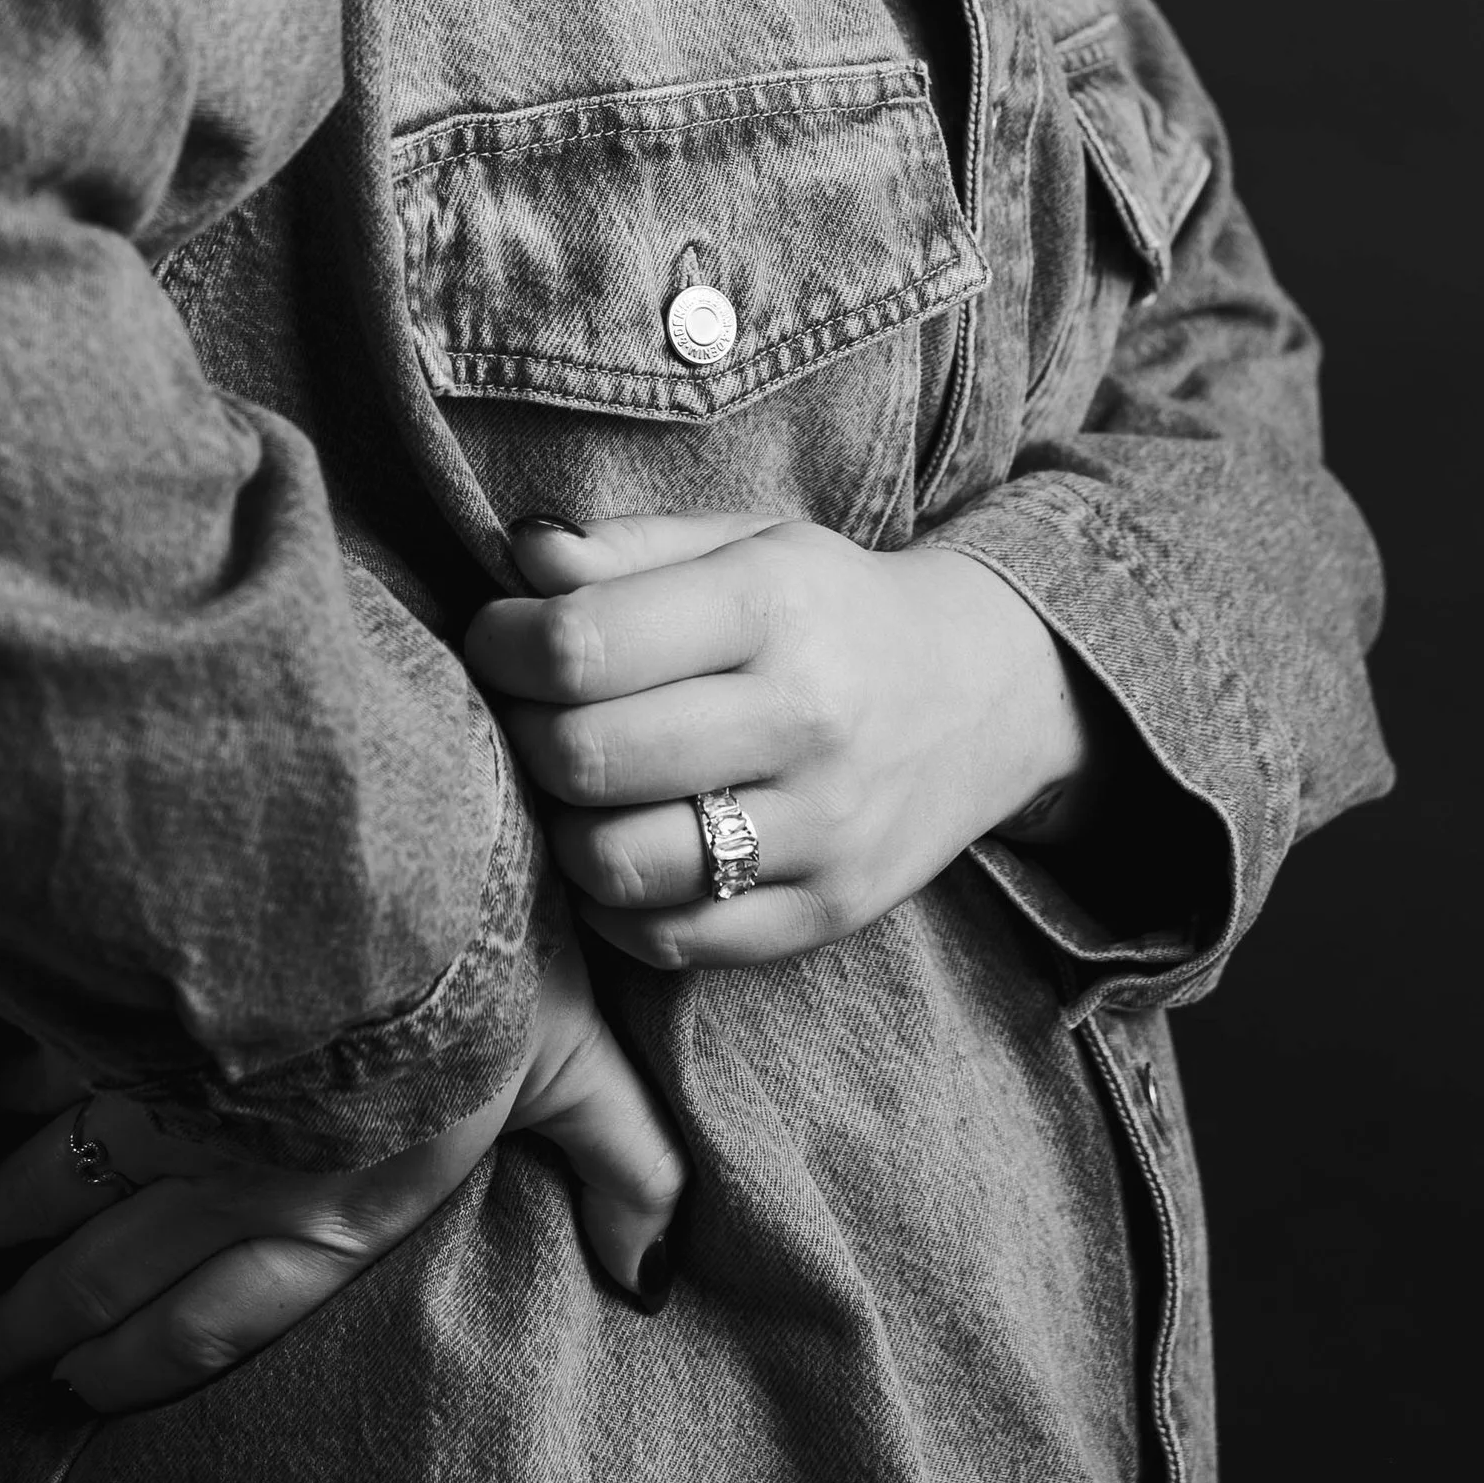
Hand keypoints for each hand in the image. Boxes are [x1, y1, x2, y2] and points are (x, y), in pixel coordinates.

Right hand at [0, 939, 683, 1407]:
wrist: (380, 836)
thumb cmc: (499, 950)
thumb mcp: (582, 1060)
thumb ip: (619, 1168)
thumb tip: (650, 1277)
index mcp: (341, 1198)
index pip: (227, 1311)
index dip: (145, 1360)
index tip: (79, 1388)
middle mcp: (238, 1162)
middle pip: (121, 1261)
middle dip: (48, 1310)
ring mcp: (168, 1078)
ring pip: (68, 1170)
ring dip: (10, 1213)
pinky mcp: (128, 987)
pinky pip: (51, 1053)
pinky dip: (8, 1085)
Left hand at [462, 510, 1104, 969]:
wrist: (985, 693)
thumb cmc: (827, 608)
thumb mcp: (744, 543)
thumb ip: (625, 550)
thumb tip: (518, 558)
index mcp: (771, 603)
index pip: (581, 645)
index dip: (504, 647)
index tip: (498, 641)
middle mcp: (804, 717)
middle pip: (585, 757)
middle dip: (522, 735)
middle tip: (529, 716)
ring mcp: (824, 828)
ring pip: (616, 865)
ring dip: (563, 828)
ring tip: (578, 788)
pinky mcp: (830, 912)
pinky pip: (671, 940)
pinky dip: (617, 904)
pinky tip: (626, 845)